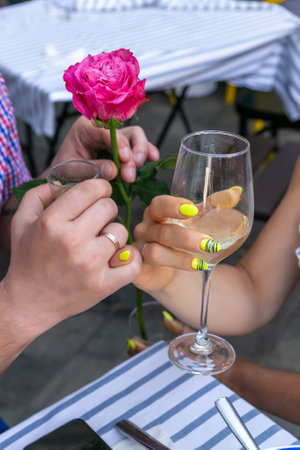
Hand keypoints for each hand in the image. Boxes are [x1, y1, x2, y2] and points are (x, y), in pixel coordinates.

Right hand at [2, 180, 141, 342]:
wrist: (29, 303)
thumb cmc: (27, 260)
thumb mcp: (21, 223)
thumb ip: (37, 195)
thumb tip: (60, 181)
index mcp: (52, 222)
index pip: (92, 189)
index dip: (100, 188)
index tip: (100, 195)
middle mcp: (72, 240)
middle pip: (109, 207)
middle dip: (106, 210)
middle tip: (98, 221)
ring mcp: (90, 264)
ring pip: (121, 232)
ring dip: (114, 236)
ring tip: (100, 243)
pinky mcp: (103, 285)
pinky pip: (134, 262)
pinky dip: (130, 260)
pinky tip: (118, 259)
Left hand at [48, 117, 158, 182]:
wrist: (61, 178)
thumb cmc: (62, 171)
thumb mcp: (69, 170)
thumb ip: (90, 169)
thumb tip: (113, 171)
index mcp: (86, 128)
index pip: (107, 132)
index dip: (119, 145)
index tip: (126, 160)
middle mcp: (104, 130)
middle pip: (127, 132)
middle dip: (134, 151)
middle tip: (130, 173)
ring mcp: (115, 139)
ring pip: (136, 138)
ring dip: (141, 154)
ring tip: (136, 172)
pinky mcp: (123, 150)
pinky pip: (139, 149)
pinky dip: (147, 155)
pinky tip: (154, 160)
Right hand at [133, 195, 212, 291]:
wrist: (177, 277)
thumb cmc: (186, 243)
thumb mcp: (202, 223)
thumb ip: (216, 207)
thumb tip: (236, 193)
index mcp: (158, 214)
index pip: (159, 204)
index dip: (173, 206)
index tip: (193, 210)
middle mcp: (146, 230)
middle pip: (161, 230)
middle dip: (185, 238)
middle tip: (210, 244)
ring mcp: (140, 252)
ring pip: (154, 252)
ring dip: (179, 258)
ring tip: (202, 264)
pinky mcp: (139, 273)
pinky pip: (139, 270)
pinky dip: (154, 270)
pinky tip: (179, 271)